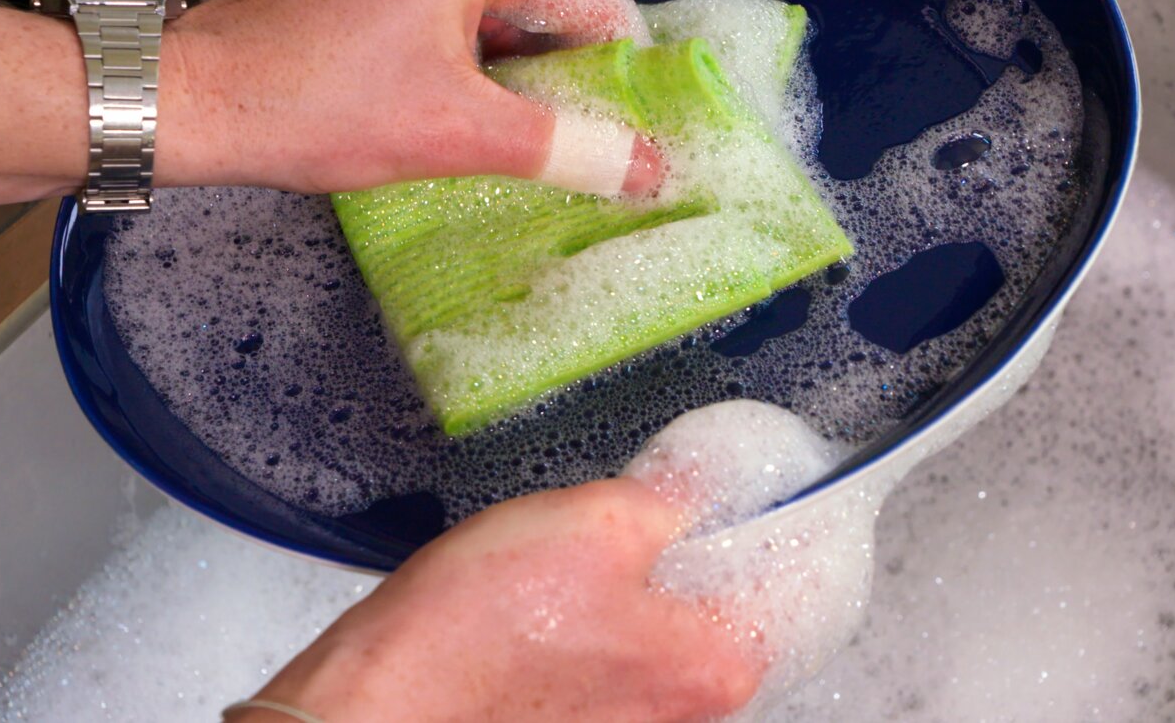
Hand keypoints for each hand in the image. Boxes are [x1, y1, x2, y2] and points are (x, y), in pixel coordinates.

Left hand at [159, 0, 661, 195]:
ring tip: (505, 106)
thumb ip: (567, 147)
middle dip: (566, 48)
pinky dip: (470, 26)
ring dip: (517, 39)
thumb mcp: (459, 137)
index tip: (622, 114)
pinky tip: (456, 82)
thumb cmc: (306, 107)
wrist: (194, 101)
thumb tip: (641, 166)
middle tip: (564, 115)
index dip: (616, 62)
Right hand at [232, 479, 759, 722]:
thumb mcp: (598, 518)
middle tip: (636, 509)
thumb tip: (716, 476)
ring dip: (639, 580)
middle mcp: (691, 710)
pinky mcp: (585, 720)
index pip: (790, 576)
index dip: (764, 511)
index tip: (739, 480)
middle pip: (726, 600)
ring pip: (667, 624)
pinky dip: (600, 616)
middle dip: (688, 546)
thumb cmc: (478, 629)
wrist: (384, 701)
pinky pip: (619, 652)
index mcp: (719, 664)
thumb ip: (680, 494)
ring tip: (571, 554)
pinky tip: (548, 596)